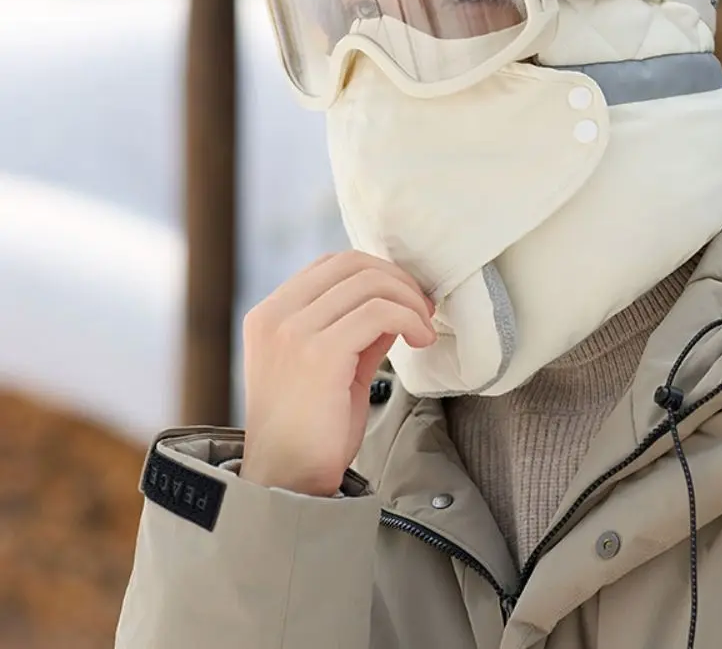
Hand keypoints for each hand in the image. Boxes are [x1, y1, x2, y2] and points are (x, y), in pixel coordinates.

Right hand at [240, 251, 435, 494]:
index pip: (333, 264)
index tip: (408, 298)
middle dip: (399, 281)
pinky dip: (409, 319)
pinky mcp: (319, 353)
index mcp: (270, 314)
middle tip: (424, 310)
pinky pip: (379, 312)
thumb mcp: (331, 366)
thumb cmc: (310, 431)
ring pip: (370, 283)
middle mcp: (276, 315)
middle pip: (352, 264)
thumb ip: (357, 329)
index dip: (379, 272)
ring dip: (409, 300)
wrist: (287, 483)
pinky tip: (421, 340)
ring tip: (424, 330)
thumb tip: (399, 301)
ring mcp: (293, 332)